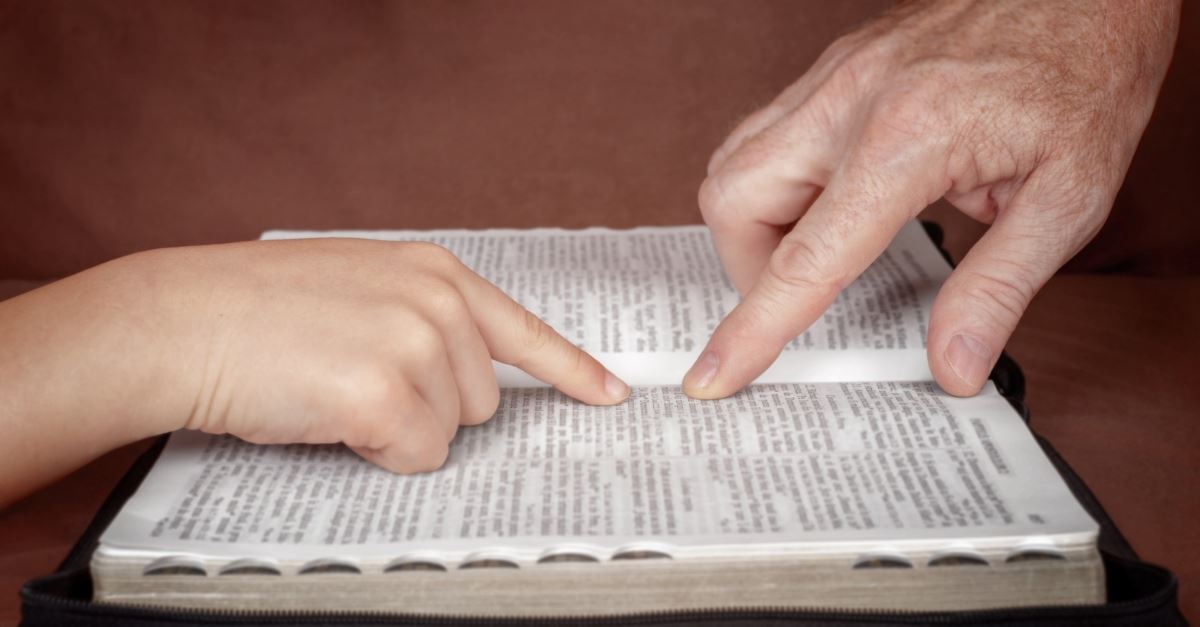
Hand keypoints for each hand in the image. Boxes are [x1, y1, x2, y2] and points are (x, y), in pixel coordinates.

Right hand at [0, 239, 627, 505]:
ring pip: (450, 433)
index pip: (523, 330)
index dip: (572, 371)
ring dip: (398, 430)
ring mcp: (415, 344)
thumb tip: (464, 377)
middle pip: (483, 401)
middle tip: (354, 378)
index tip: (611, 396)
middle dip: (428, 407)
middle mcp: (438, 300)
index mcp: (434, 271)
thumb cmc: (255, 309)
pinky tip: (328, 414)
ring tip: (333, 388)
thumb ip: (421, 314)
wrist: (181, 320)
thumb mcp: (358, 285)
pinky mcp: (386, 393)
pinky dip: (377, 452)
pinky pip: (417, 456)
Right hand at [685, 0, 1179, 398]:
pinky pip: (767, 129)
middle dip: (747, 267)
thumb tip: (954, 364)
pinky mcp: (837, 64)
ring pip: (734, 159)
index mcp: (905, 141)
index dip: (753, 328)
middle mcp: (850, 100)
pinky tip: (831, 198)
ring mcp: (835, 75)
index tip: (714, 373)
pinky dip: (775, 179)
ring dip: (753, 222)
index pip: (803, 259)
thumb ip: (998, 289)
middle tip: (799, 299)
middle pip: (731, 199)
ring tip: (814, 251)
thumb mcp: (1069, 198)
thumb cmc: (1086, 74)